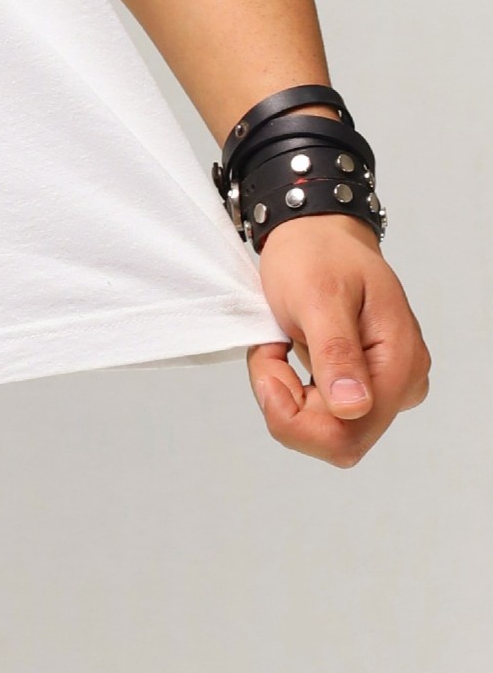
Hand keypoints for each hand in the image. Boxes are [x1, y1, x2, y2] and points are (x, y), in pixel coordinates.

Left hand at [249, 216, 428, 464]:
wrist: (315, 232)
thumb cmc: (317, 254)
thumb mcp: (317, 296)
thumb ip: (336, 352)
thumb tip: (354, 407)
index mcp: (399, 363)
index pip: (348, 434)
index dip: (295, 414)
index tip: (270, 364)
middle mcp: (402, 383)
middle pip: (338, 439)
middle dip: (289, 404)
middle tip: (272, 349)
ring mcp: (385, 387)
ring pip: (327, 431)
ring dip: (289, 395)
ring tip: (282, 344)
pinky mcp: (366, 386)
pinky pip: (324, 415)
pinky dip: (294, 390)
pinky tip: (290, 352)